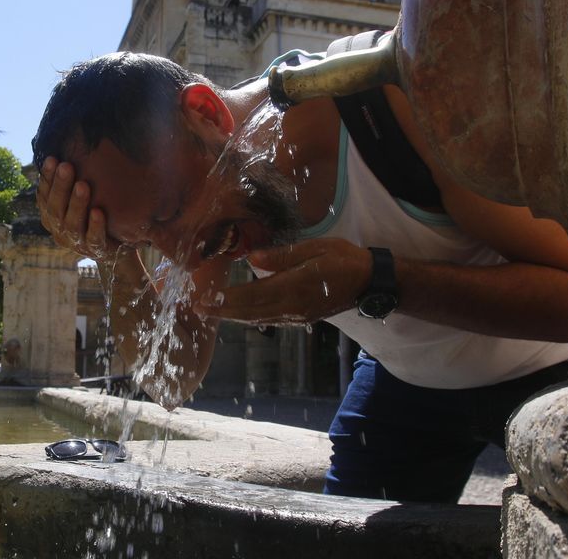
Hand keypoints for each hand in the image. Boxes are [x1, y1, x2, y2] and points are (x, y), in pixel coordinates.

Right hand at [37, 157, 118, 259]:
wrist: (119, 248)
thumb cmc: (98, 216)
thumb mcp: (82, 198)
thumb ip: (73, 181)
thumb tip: (69, 149)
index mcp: (53, 217)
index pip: (45, 197)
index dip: (47, 179)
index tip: (53, 159)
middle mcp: (60, 231)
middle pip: (55, 209)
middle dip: (60, 186)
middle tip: (66, 166)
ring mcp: (77, 243)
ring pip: (71, 224)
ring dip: (76, 203)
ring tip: (82, 185)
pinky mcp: (96, 251)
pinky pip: (94, 239)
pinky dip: (95, 225)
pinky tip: (98, 211)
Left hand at [194, 237, 370, 323]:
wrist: (369, 282)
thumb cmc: (344, 259)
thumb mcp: (316, 248)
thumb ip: (283, 255)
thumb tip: (251, 260)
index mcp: (295, 286)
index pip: (253, 295)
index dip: (227, 298)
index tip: (205, 298)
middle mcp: (292, 306)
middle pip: (250, 311)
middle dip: (222, 311)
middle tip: (198, 308)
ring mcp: (296, 315)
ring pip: (257, 318)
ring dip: (233, 316)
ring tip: (211, 312)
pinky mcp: (300, 317)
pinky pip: (268, 320)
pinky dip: (249, 318)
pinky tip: (238, 314)